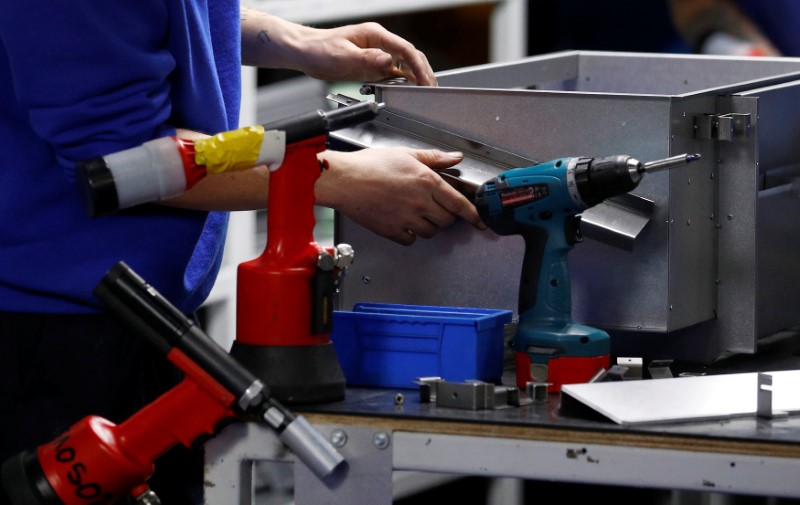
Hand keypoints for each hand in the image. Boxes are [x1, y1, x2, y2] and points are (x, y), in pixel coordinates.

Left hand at [292, 22, 437, 84]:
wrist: (305, 52)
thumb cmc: (319, 49)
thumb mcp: (342, 56)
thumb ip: (366, 59)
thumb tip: (388, 61)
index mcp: (375, 35)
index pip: (405, 49)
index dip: (418, 66)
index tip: (425, 80)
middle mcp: (379, 43)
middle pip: (410, 56)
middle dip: (423, 71)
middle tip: (432, 88)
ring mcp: (376, 54)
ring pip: (404, 64)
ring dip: (416, 76)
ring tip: (426, 91)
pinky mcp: (371, 65)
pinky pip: (393, 73)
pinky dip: (404, 81)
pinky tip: (409, 90)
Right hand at [316, 148, 486, 244]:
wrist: (344, 180)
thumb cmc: (370, 165)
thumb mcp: (405, 154)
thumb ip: (433, 158)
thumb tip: (454, 158)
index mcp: (426, 181)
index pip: (458, 203)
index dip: (473, 215)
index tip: (480, 222)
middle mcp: (420, 202)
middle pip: (446, 220)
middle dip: (443, 215)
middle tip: (432, 207)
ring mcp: (407, 218)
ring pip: (430, 232)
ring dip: (426, 225)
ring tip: (412, 213)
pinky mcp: (392, 231)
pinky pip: (410, 240)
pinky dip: (409, 235)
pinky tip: (401, 222)